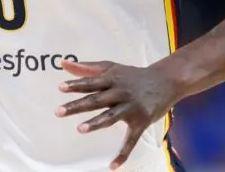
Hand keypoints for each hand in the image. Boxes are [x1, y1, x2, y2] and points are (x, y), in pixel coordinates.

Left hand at [56, 60, 178, 169]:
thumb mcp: (111, 68)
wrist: (165, 81)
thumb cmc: (133, 75)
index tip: (60, 88)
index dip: (75, 84)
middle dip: (78, 106)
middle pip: (96, 100)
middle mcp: (120, 92)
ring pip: (111, 117)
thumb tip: (63, 63)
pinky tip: (112, 166)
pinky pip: (131, 140)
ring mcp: (131, 108)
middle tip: (58, 111)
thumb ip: (87, 67)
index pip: (90, 82)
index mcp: (111, 79)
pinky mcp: (141, 122)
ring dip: (95, 123)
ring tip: (80, 129)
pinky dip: (123, 153)